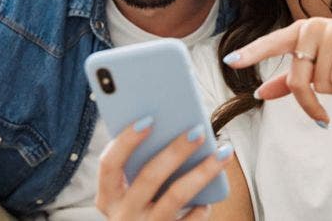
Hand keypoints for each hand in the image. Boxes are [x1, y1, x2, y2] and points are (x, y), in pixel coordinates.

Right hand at [96, 118, 234, 219]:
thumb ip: (140, 168)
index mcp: (108, 197)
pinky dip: (203, 206)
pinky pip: (191, 220)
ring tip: (223, 153)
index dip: (126, 141)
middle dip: (176, 150)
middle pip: (149, 176)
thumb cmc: (142, 210)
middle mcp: (123, 214)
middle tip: (199, 131)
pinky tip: (212, 194)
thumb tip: (176, 129)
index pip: (109, 164)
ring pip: (176, 196)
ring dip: (202, 171)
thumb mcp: (129, 195)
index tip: (149, 120)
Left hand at [222, 17, 331, 125]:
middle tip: (323, 115)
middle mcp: (313, 27)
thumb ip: (289, 80)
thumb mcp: (321, 65)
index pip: (270, 43)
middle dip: (311, 103)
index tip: (230, 62)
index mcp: (300, 31)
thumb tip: (261, 94)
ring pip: (323, 84)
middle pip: (298, 80)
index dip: (250, 53)